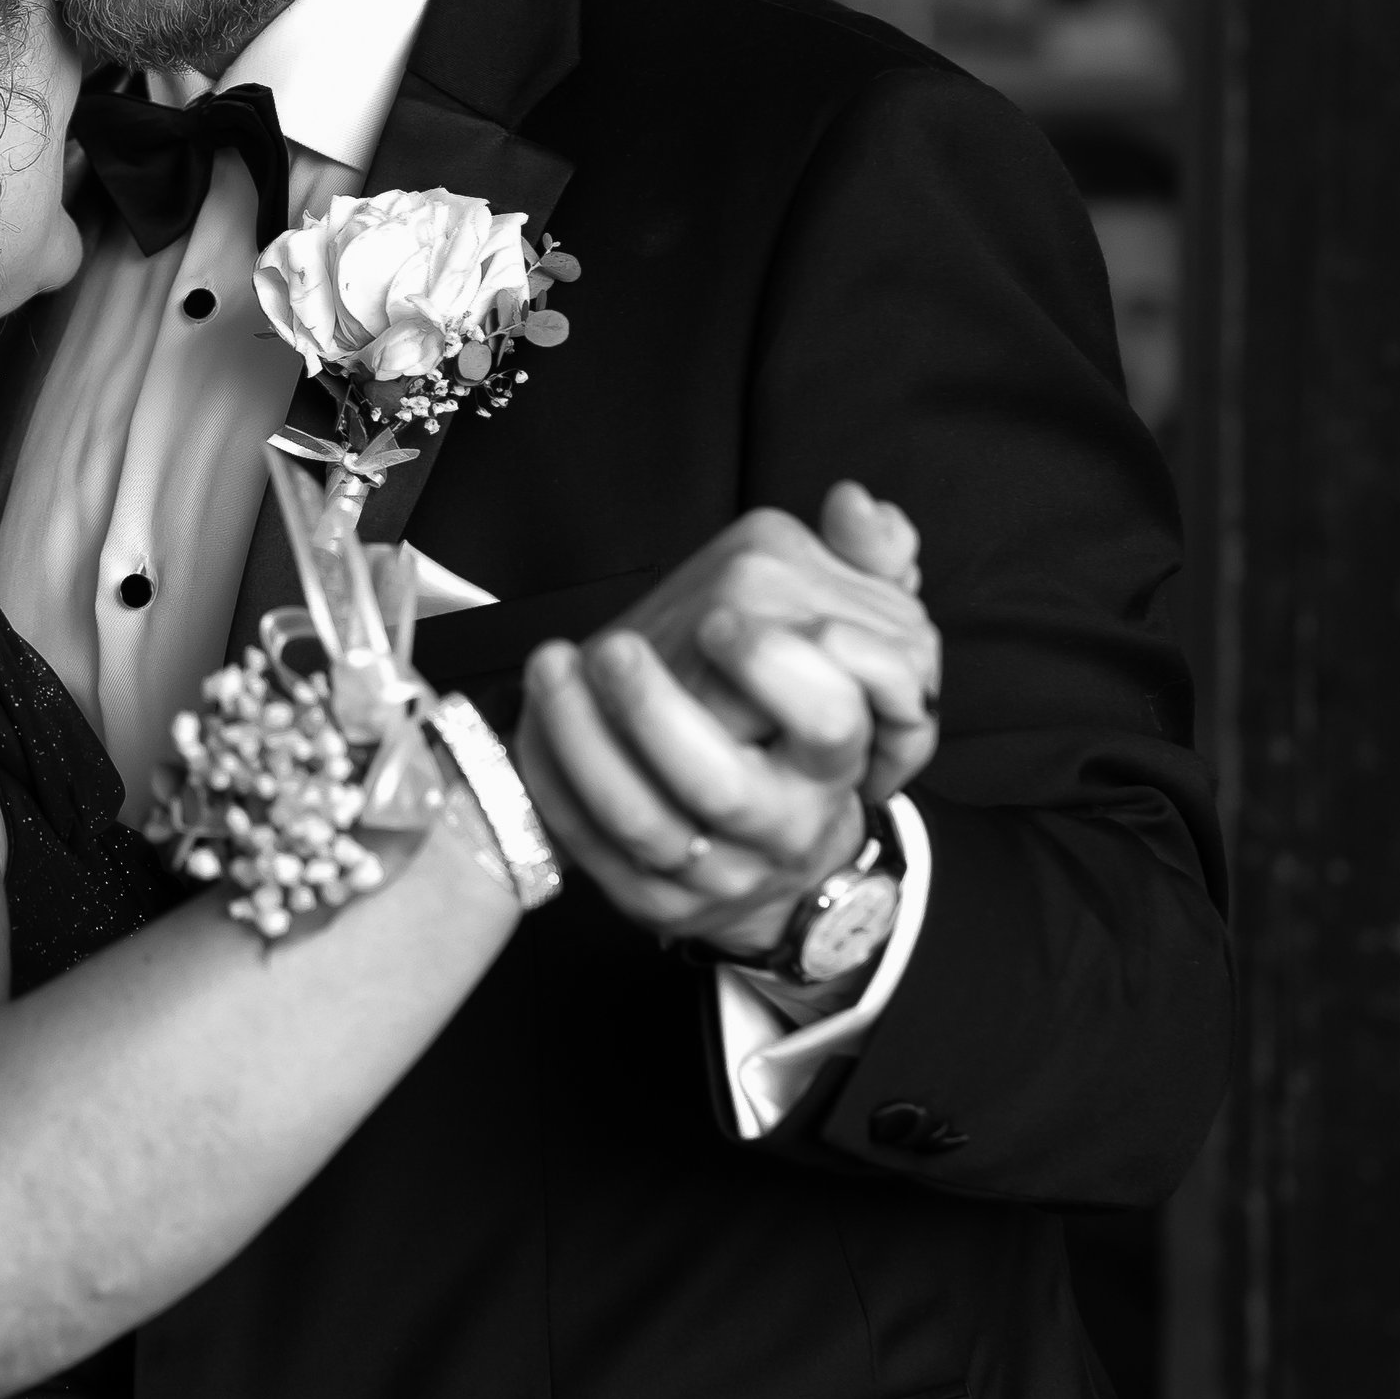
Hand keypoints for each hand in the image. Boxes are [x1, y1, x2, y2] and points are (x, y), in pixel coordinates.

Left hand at [514, 487, 940, 961]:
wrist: (780, 850)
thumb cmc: (808, 728)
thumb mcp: (857, 651)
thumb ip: (866, 568)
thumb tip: (854, 503)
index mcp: (834, 758)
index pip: (828, 720)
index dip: (775, 671)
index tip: (718, 618)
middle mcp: (781, 824)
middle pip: (722, 785)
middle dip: (658, 714)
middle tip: (614, 645)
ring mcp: (714, 868)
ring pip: (641, 820)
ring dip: (584, 740)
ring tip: (552, 664)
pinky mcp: (650, 896)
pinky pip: (591, 847)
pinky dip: (554, 782)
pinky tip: (533, 721)